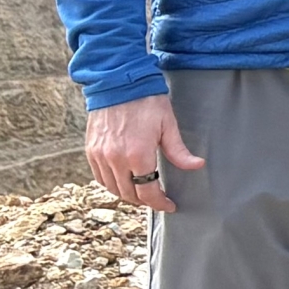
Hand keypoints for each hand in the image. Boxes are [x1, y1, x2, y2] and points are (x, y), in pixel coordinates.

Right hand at [85, 92, 202, 211]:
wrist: (118, 83)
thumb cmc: (147, 102)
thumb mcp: (168, 125)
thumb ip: (179, 151)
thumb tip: (197, 166)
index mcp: (137, 155)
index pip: (147, 191)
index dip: (159, 203)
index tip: (169, 205)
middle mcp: (115, 159)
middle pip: (129, 194)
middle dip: (145, 201)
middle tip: (158, 199)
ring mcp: (100, 155)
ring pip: (112, 188)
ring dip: (127, 195)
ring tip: (142, 193)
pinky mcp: (91, 150)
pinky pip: (99, 176)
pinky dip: (111, 184)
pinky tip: (123, 181)